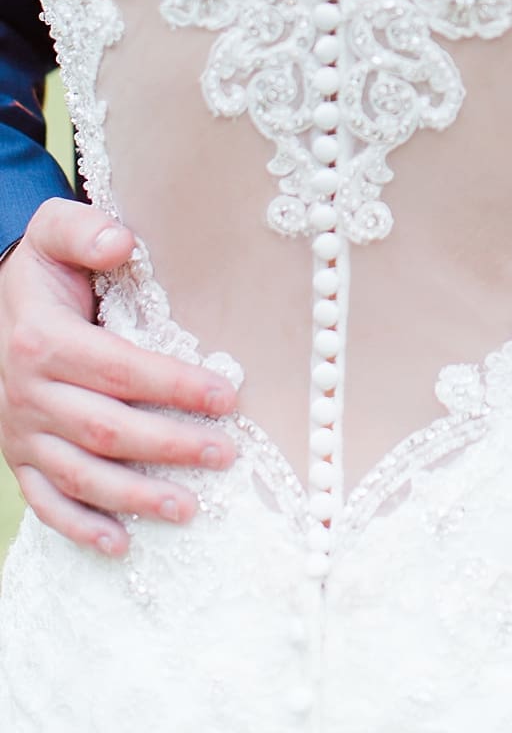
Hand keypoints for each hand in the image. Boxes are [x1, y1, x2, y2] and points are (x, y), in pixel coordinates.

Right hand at [0, 199, 237, 556]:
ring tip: (188, 508)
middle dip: (170, 445)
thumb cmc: (41, 268)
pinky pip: (46, 500)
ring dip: (135, 496)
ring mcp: (22, 431)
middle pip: (107, 429)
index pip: (120, 369)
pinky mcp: (18, 456)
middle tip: (226, 454)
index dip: (174, 386)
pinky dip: (80, 528)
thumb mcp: (54, 232)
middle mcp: (30, 393)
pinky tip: (121, 544)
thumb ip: (84, 230)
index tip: (227, 397)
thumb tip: (121, 242)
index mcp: (44, 340)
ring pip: (81, 474)